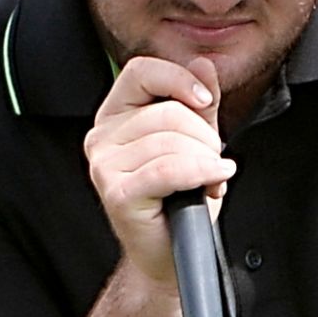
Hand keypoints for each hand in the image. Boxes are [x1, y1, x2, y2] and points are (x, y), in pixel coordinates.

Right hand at [84, 55, 233, 283]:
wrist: (171, 253)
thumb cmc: (180, 200)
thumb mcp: (195, 142)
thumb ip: (199, 104)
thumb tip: (205, 64)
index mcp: (116, 116)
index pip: (141, 71)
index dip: (178, 79)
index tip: (204, 102)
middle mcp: (102, 137)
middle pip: (167, 112)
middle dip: (204, 138)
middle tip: (210, 163)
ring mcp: (104, 165)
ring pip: (172, 141)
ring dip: (205, 161)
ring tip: (208, 179)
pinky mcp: (117, 193)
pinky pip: (169, 170)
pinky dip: (201, 173)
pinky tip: (216, 181)